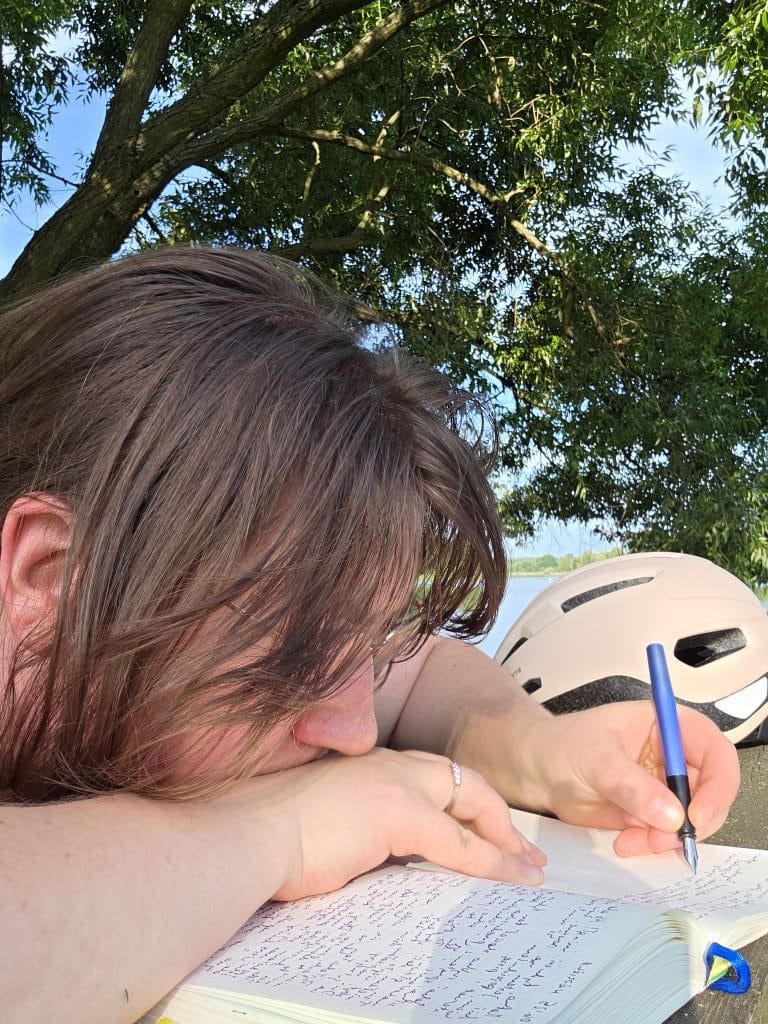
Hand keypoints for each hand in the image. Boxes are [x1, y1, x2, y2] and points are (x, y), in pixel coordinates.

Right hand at [230, 748, 546, 900]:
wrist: (243, 834)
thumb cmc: (264, 832)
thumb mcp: (320, 818)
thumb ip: (352, 823)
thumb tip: (369, 850)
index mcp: (365, 764)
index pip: (428, 775)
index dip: (458, 800)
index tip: (478, 824)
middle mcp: (384, 764)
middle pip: (459, 779)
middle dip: (495, 812)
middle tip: (520, 845)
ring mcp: (393, 784)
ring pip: (469, 803)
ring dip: (502, 838)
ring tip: (525, 866)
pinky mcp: (396, 814)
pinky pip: (458, 843)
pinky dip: (489, 861)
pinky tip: (507, 877)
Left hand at [525, 701, 739, 855]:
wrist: (533, 770)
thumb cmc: (561, 746)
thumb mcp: (596, 760)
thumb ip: (632, 786)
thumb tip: (672, 814)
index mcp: (666, 725)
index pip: (714, 749)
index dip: (718, 782)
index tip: (697, 814)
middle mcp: (672, 755)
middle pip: (712, 789)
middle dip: (695, 820)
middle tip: (666, 838)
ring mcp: (663, 785)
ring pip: (694, 818)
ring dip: (671, 838)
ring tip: (635, 841)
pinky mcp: (651, 812)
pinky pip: (670, 835)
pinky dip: (654, 846)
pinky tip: (626, 842)